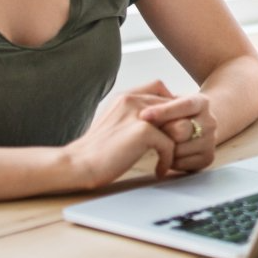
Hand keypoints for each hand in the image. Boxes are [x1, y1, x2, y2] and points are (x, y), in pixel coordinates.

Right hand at [64, 81, 178, 189]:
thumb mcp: (115, 121)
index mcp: (125, 96)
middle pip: (174, 105)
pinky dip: (167, 160)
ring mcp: (139, 114)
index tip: (170, 126)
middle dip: (179, 125)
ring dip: (178, 143)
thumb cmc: (96, 149)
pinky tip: (159, 170)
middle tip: (176, 145)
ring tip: (169, 157)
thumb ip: (134, 114)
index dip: (170, 106)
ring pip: (177, 123)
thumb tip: (162, 119)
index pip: (159, 87)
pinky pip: (170, 144)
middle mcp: (132, 99)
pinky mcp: (143, 131)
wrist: (78, 164)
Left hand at [139, 93, 218, 177]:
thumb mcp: (171, 102)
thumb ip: (159, 103)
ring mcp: (211, 141)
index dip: (164, 111)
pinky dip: (169, 161)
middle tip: (148, 133)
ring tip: (159, 143)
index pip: (185, 105)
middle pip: (181, 130)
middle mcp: (210, 121)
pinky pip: (180, 163)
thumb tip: (144, 116)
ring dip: (164, 148)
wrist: (197, 127)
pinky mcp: (208, 158)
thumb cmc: (175, 114)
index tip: (144, 115)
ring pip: (179, 149)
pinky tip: (167, 154)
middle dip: (162, 132)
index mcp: (202, 102)